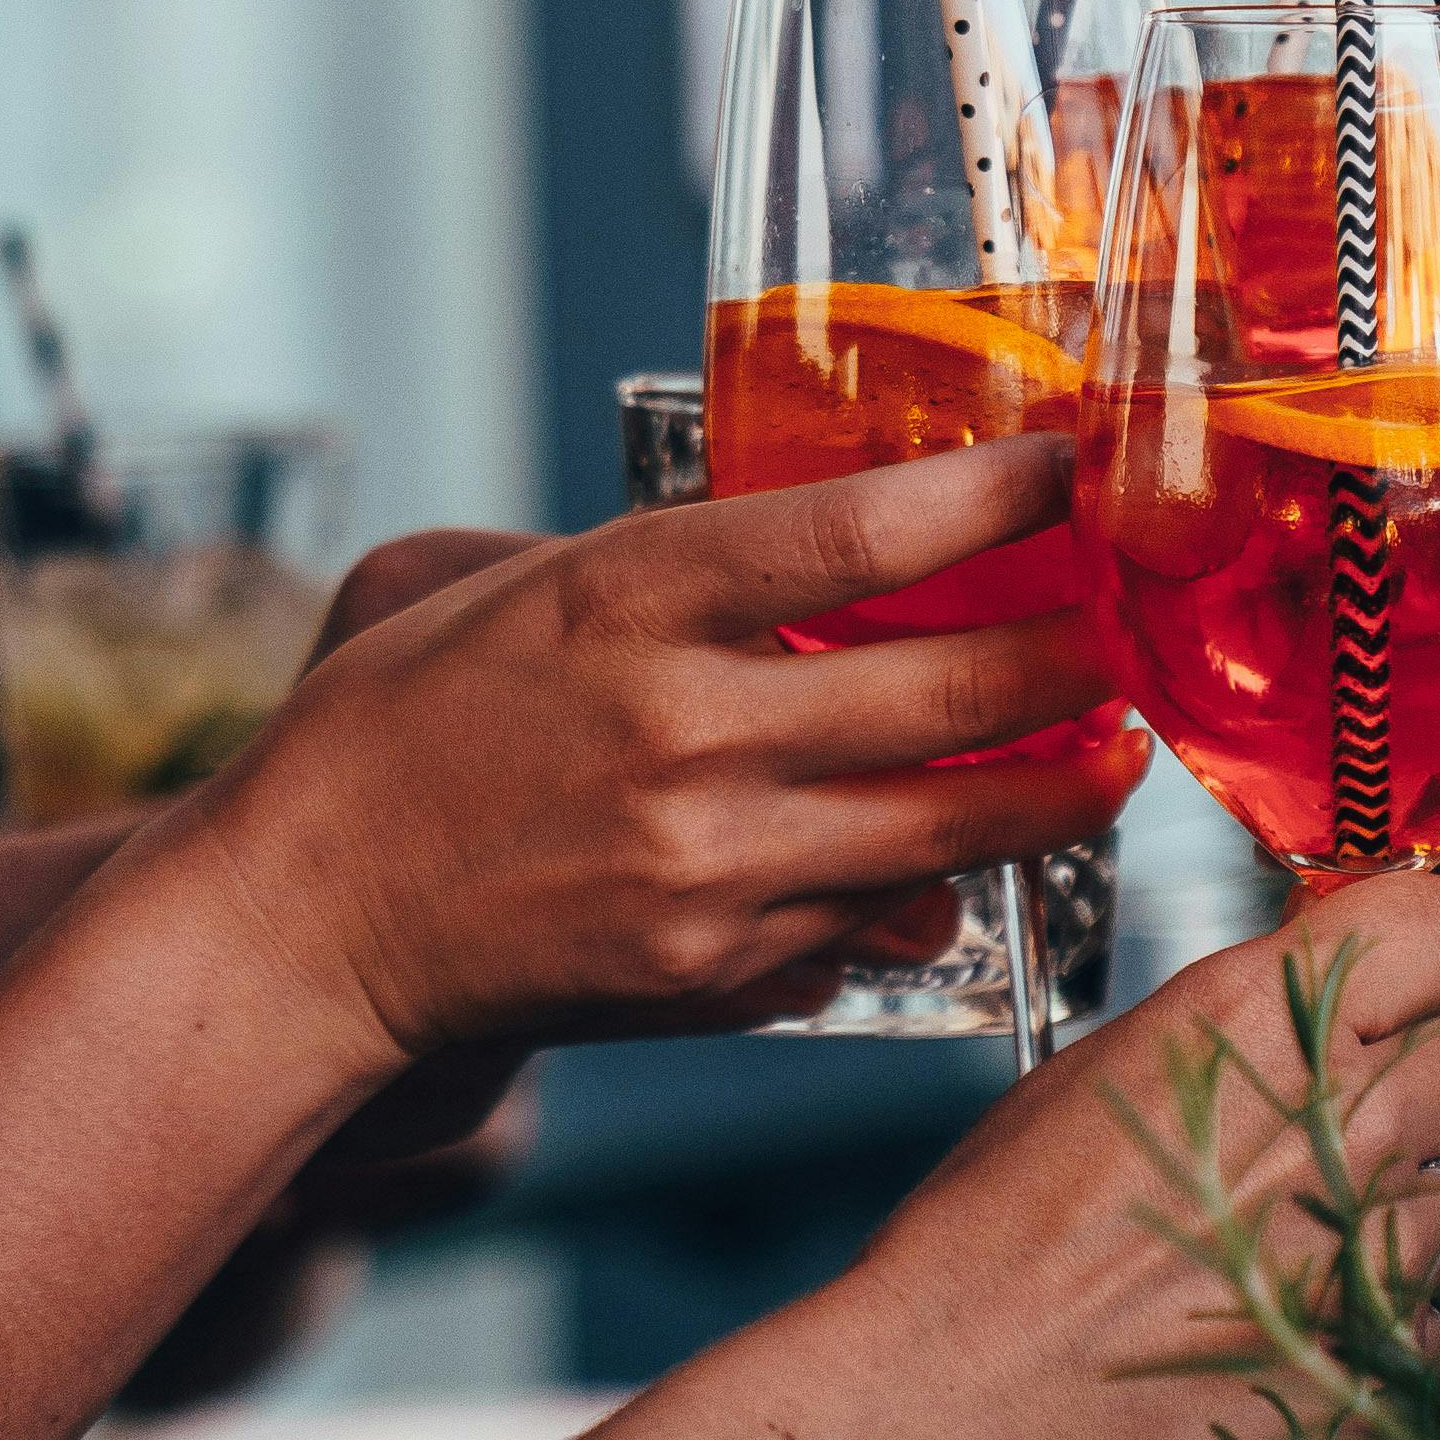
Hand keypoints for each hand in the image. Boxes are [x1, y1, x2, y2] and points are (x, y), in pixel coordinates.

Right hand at [178, 457, 1140, 1066]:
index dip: (1006, 499)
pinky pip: (875, 919)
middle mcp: (685, 728)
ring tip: (1109, 758)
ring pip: (955, 825)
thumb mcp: (527, 590)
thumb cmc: (410, 726)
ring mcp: (708, 862)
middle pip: (959, 689)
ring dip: (1060, 791)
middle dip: (1082, 662)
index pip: (866, 534)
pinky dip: (936, 884)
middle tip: (1133, 638)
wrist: (306, 918)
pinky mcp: (716, 969)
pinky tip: (969, 855)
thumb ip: (694, 585)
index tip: (1082, 471)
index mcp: (629, 597)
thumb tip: (866, 577)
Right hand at [866, 875, 1439, 1439]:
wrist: (939, 1425)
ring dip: (1417, 1228)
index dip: (1438, 968)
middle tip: (1369, 1143)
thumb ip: (1231, 1028)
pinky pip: (1437, 1334)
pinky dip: (1384, 1346)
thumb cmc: (980, 1258)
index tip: (1408, 1002)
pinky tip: (1289, 1354)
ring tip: (1308, 1264)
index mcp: (1255, 1014)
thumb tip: (1312, 1003)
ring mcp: (1373, 1247)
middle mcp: (1337, 1113)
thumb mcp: (1096, 1076)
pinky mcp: (1385, 1370)